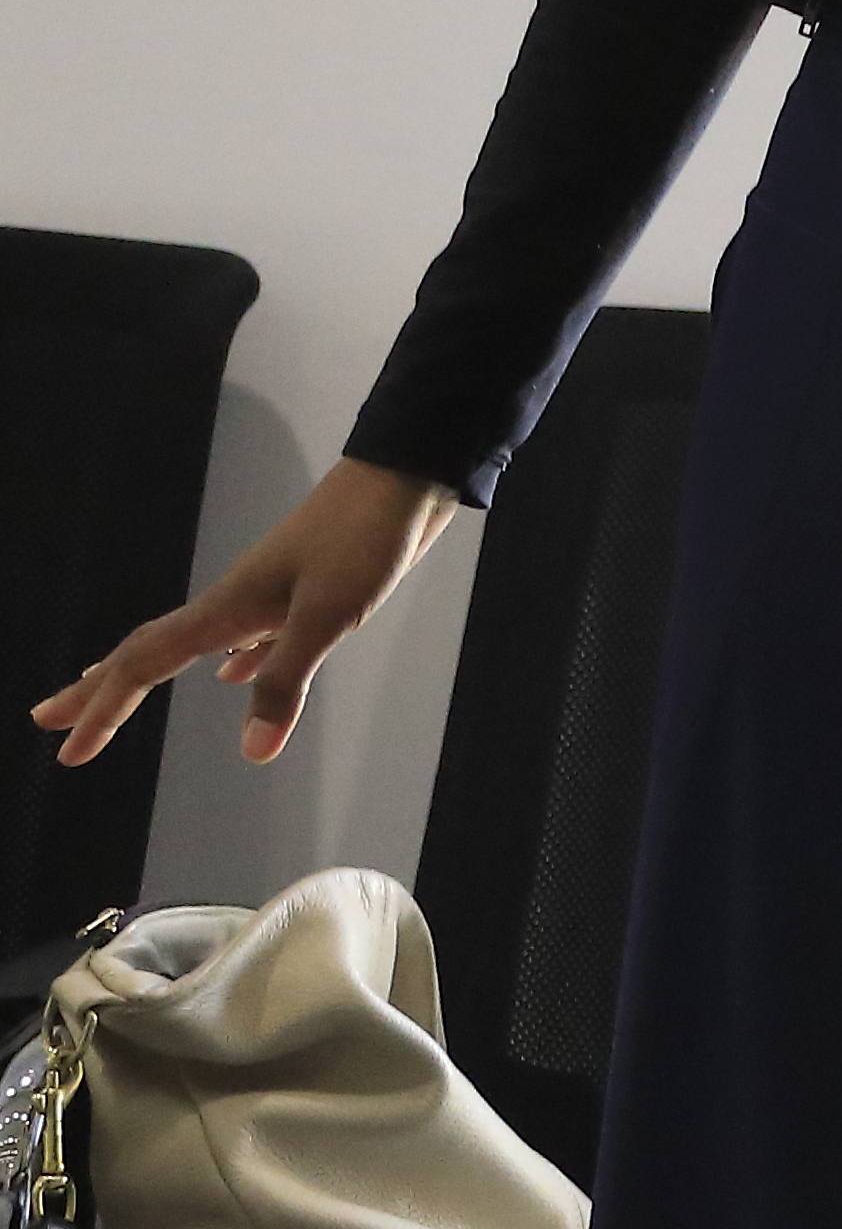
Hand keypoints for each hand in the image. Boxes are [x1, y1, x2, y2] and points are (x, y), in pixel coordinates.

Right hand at [36, 458, 460, 770]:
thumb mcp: (327, 616)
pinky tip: (230, 675)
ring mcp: (265, 591)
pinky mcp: (301, 587)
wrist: (407, 474)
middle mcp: (232, 600)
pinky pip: (243, 635)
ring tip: (114, 693)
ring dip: (146, 672)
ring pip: (188, 642)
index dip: (102, 711)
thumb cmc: (366, 539)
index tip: (67, 754)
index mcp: (225, 607)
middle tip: (47, 719)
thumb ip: (286, 680)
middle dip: (96, 690)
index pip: (143, 666)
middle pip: (146, 651)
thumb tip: (252, 752)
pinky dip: (226, 659)